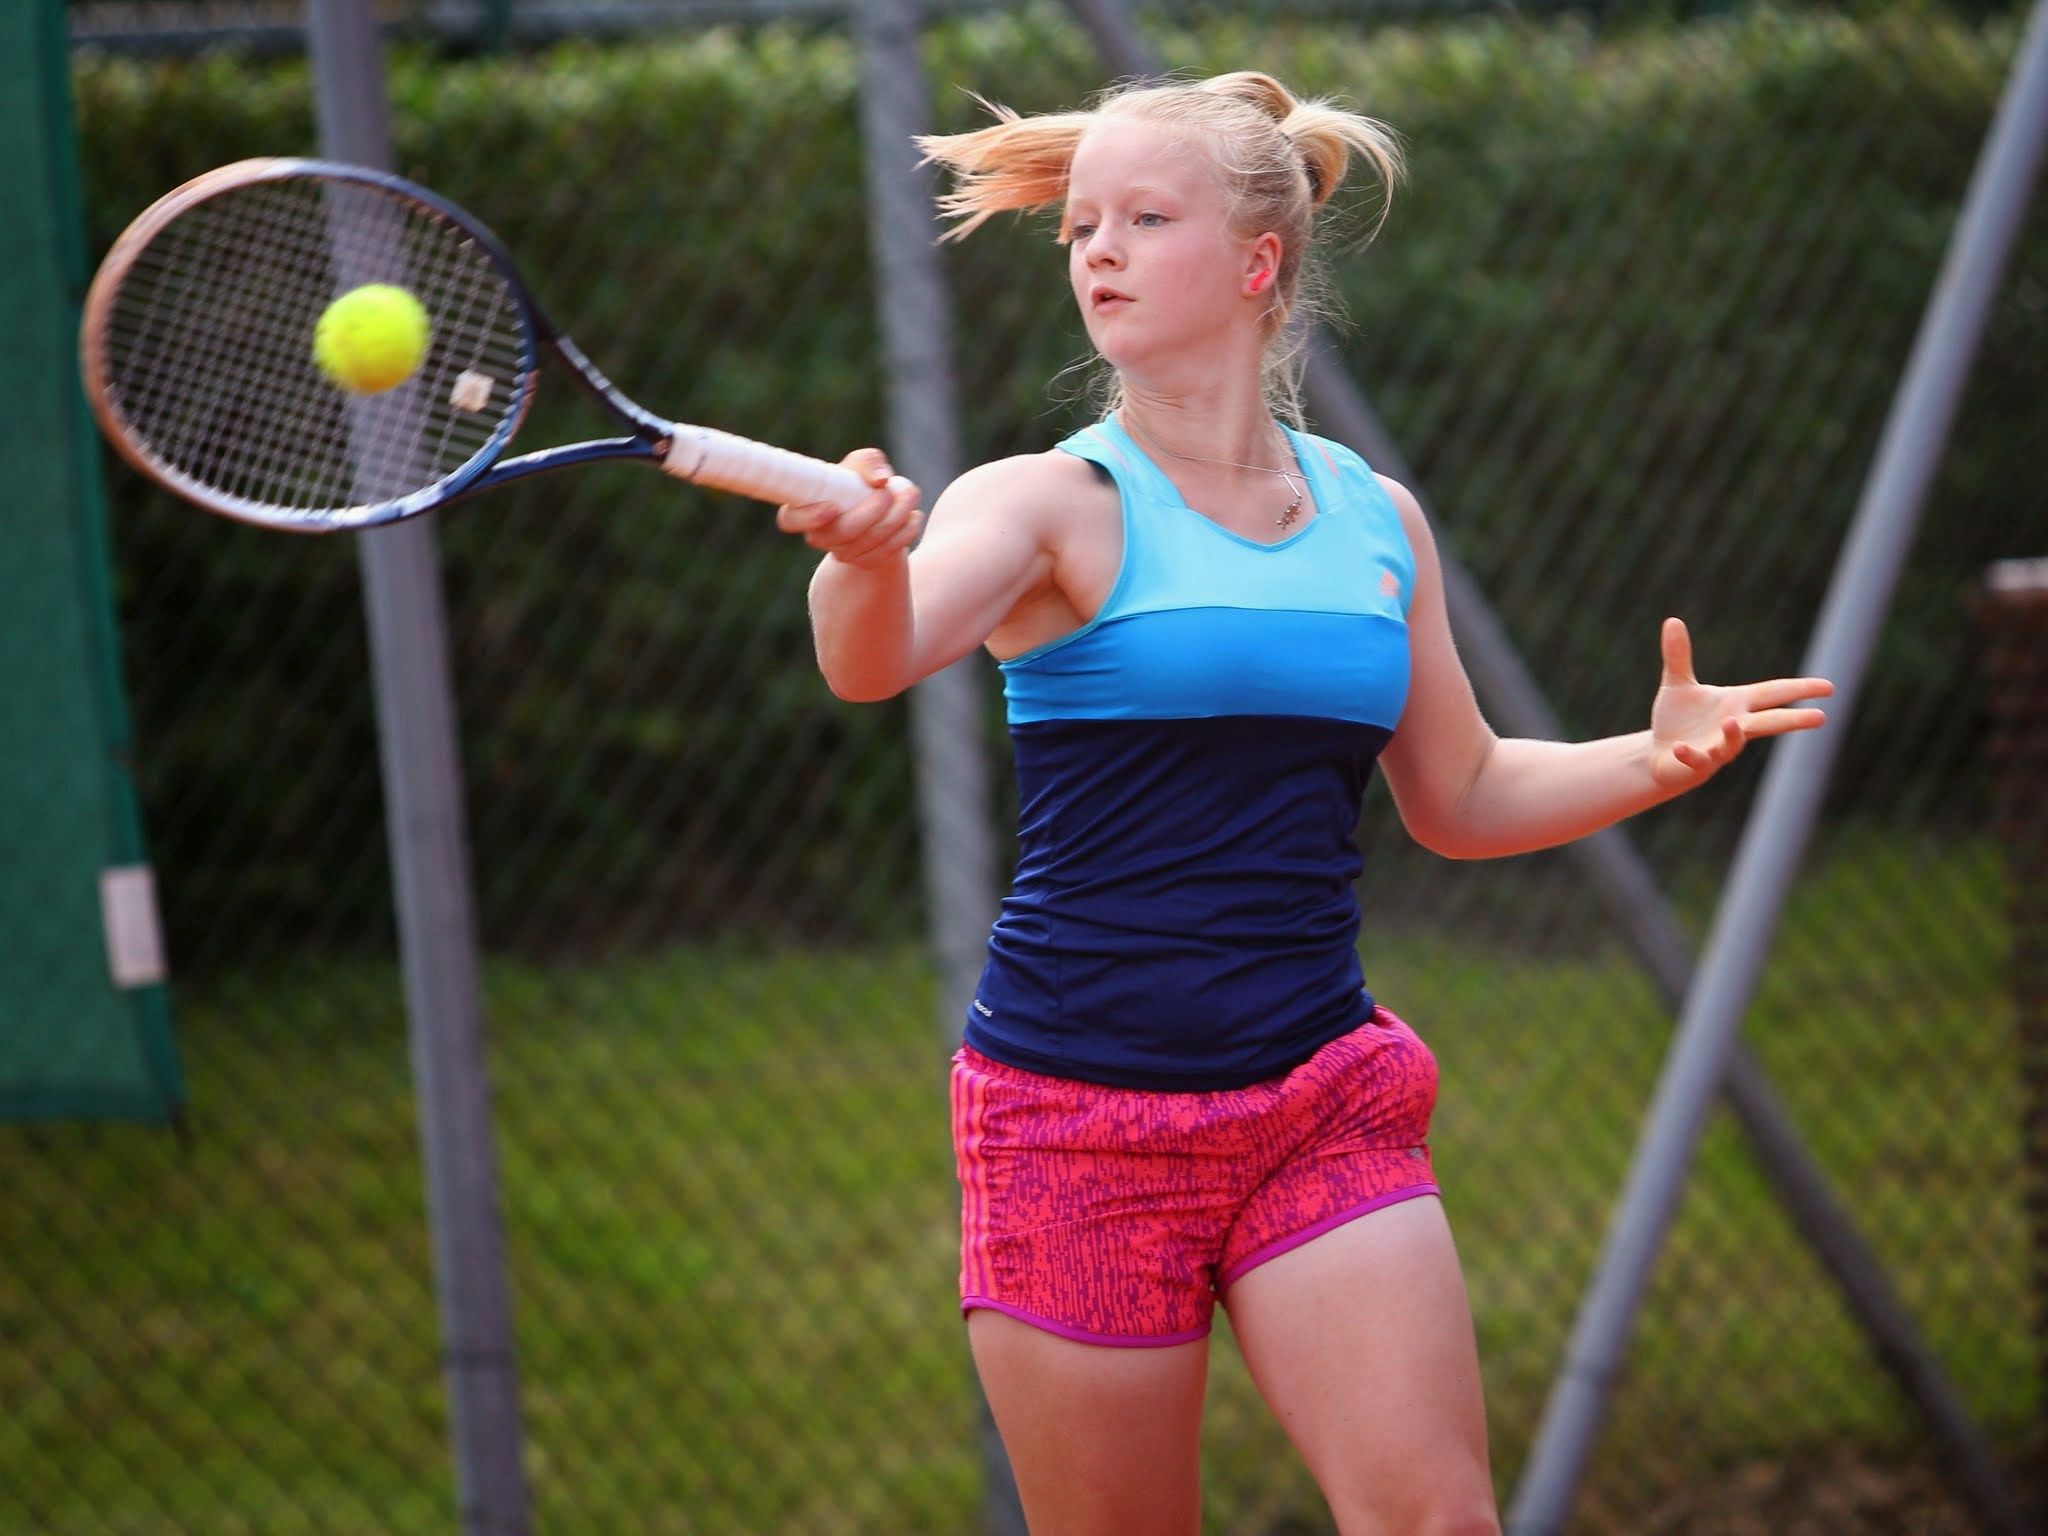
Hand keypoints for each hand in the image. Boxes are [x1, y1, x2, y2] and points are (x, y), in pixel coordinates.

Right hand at [775, 448, 921, 567]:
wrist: (880, 510)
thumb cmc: (861, 481)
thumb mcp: (862, 464)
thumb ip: (869, 462)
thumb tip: (880, 480)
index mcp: (805, 508)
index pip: (790, 519)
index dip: (808, 518)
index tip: (831, 508)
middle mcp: (820, 536)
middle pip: (842, 533)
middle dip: (870, 513)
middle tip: (888, 492)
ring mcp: (842, 553)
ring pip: (868, 544)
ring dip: (895, 518)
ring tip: (910, 495)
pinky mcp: (866, 563)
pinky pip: (885, 553)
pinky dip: (905, 533)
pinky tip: (914, 516)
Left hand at [1650, 617, 1833, 790]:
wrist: (1658, 755)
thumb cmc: (1677, 720)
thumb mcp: (1677, 684)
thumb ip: (1678, 655)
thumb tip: (1672, 620)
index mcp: (1737, 704)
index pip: (1774, 693)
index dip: (1800, 688)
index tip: (1830, 687)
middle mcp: (1733, 726)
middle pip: (1769, 722)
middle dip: (1794, 720)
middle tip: (1821, 718)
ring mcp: (1717, 748)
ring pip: (1733, 744)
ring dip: (1733, 735)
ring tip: (1731, 722)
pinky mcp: (1694, 764)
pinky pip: (1696, 759)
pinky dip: (1691, 754)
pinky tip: (1681, 748)